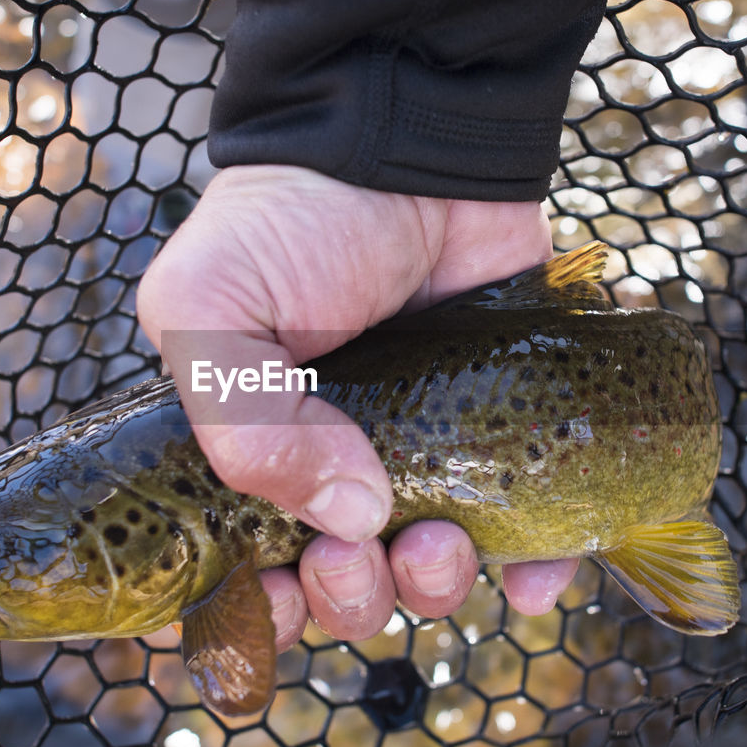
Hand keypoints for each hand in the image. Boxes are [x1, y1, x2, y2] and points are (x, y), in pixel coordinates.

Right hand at [137, 165, 579, 650]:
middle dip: (352, 598)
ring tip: (441, 539)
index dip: (259, 606)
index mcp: (256, 449)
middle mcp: (337, 464)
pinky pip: (528, 531)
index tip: (278, 598)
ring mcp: (427, 453)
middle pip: (345, 586)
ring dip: (434, 586)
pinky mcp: (505, 431)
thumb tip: (352, 520)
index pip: (245, 565)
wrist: (409, 141)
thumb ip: (242, 423)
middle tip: (357, 554)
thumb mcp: (210, 309)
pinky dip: (536, 568)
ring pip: (432, 573)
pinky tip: (534, 572)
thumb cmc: (290, 223)